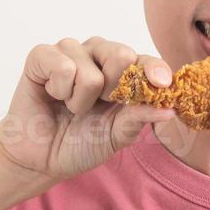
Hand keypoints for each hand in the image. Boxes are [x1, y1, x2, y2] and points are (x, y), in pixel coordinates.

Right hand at [0, 36, 175, 184]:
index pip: (144, 61)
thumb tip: (169, 110)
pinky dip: (59, 91)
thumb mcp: (116, 136)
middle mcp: (98, 55)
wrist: (40, 158)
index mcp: (122, 71)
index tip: (162, 84)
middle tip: (97, 105)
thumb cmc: (79, 142)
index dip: (154, 70)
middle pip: (121, 54)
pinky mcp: (42, 55)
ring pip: (89, 72)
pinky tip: (53, 96)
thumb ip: (139, 118)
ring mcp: (70, 51)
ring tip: (70, 106)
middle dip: (112, 90)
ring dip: (80, 101)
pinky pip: (62, 66)